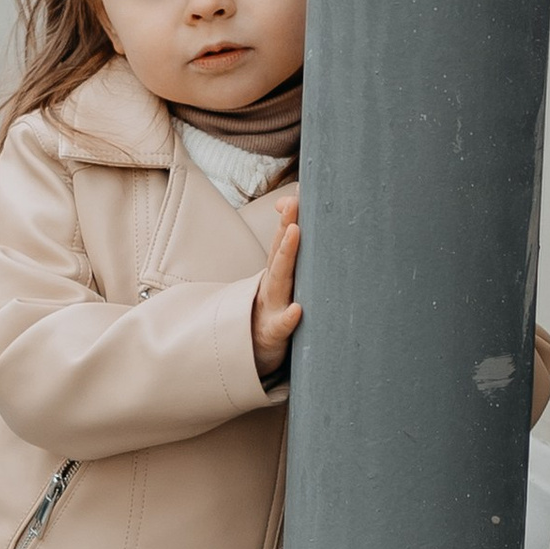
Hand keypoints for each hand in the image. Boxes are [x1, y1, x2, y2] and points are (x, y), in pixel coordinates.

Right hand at [252, 187, 302, 381]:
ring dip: (286, 255)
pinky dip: (288, 318)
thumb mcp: (280, 287)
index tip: (299, 192)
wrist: (250, 356)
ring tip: (294, 233)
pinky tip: (297, 309)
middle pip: (279, 252)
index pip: (283, 241)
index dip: (290, 216)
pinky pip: (281, 326)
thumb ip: (288, 259)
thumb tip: (296, 224)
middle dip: (287, 224)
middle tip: (294, 202)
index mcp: (277, 275)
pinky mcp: (274, 335)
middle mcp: (272, 287)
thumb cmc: (273, 317)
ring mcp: (271, 309)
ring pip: (279, 280)